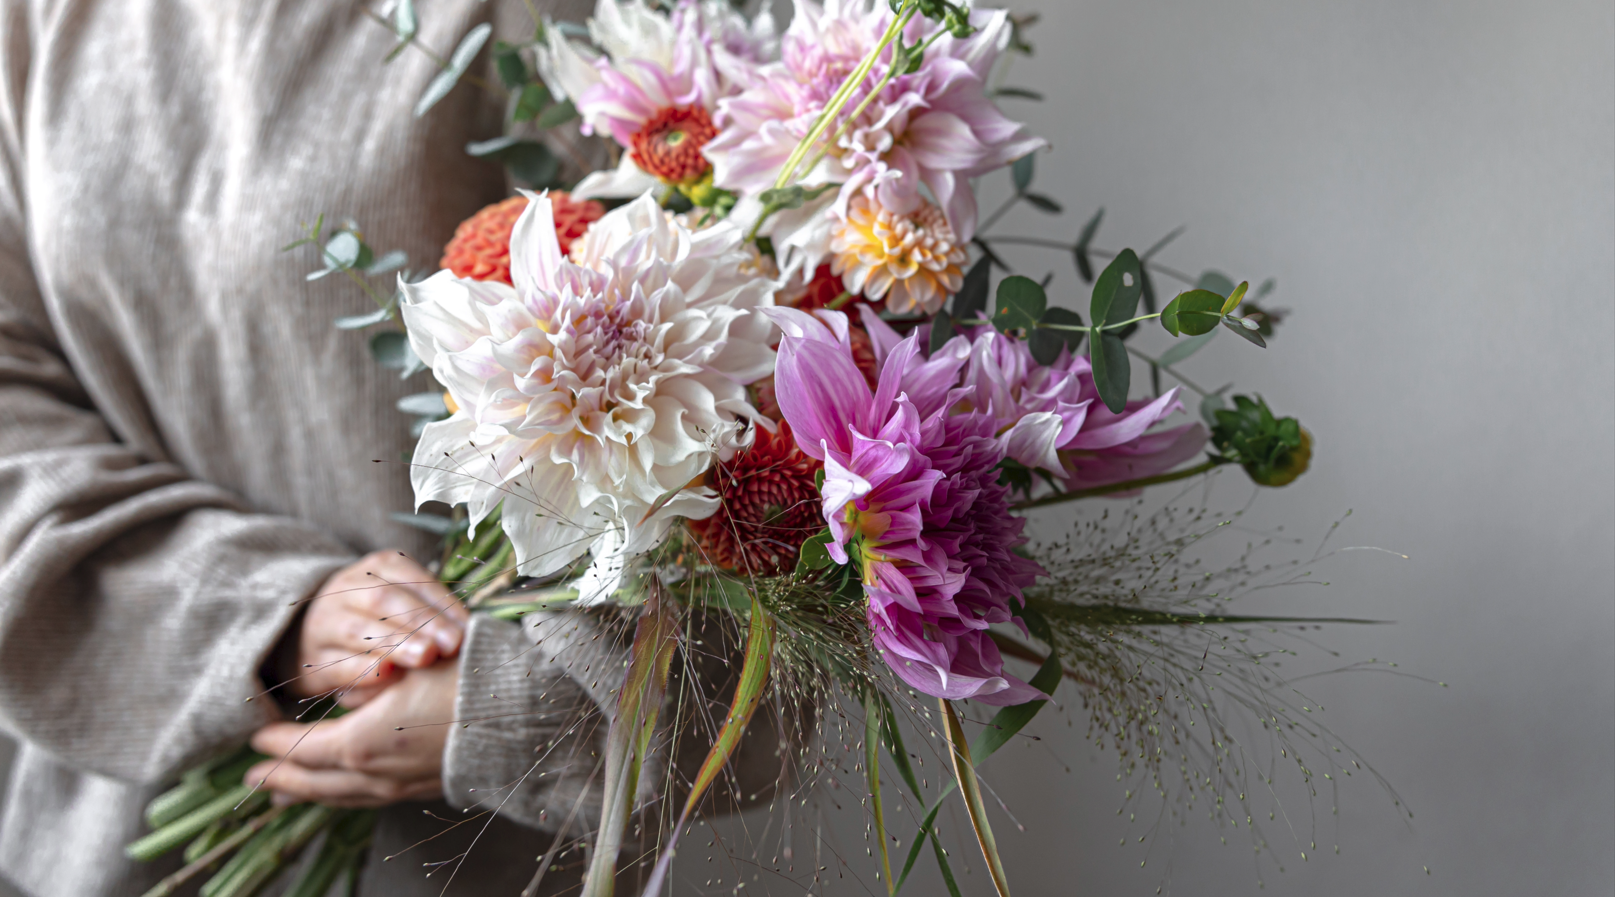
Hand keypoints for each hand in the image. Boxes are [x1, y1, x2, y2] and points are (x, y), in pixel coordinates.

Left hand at [247, 660, 458, 806]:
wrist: (520, 717)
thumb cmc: (463, 682)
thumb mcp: (408, 670)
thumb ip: (366, 687)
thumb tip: (343, 697)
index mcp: (362, 743)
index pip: (304, 750)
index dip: (277, 746)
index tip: (257, 739)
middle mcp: (374, 775)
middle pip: (314, 784)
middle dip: (281, 780)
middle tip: (254, 780)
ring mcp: (399, 788)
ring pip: (340, 797)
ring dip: (307, 795)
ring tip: (284, 795)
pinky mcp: (421, 790)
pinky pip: (367, 800)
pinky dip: (341, 797)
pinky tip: (341, 792)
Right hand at [288, 550, 467, 707]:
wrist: (310, 634)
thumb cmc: (379, 619)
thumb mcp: (403, 603)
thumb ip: (432, 613)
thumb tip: (471, 634)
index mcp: (378, 567)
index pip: (413, 580)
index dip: (442, 604)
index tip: (469, 629)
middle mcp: (347, 588)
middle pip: (384, 600)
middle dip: (422, 622)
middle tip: (451, 644)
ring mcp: (324, 622)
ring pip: (358, 630)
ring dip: (394, 644)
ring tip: (425, 657)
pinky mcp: (313, 659)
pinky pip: (337, 665)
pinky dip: (362, 671)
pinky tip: (387, 676)